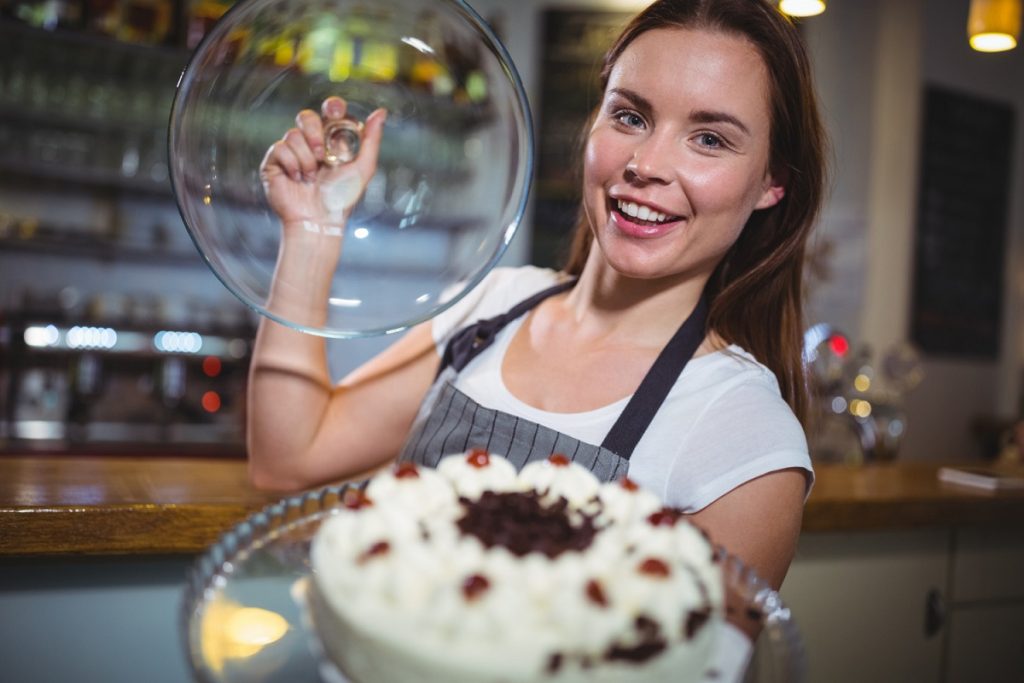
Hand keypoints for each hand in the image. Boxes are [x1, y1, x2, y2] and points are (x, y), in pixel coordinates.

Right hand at [260, 96, 385, 235]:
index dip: (332, 106)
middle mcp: (310, 144)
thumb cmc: (342, 198)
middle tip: (323, 156)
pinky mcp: (275, 162)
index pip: (329, 112)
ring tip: (311, 177)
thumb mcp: (363, 168)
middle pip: (306, 116)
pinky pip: (279, 147)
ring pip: (293, 134)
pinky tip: (297, 178)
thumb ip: (371, 140)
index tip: (335, 111)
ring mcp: (291, 152)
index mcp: (331, 141)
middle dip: (314, 132)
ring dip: (306, 158)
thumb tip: (381, 112)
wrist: (320, 220)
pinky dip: (292, 164)